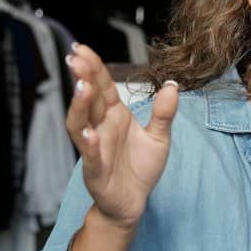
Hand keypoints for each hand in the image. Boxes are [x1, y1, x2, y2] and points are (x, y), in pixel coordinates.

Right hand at [64, 44, 178, 230]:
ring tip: (82, 87)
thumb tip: (173, 86)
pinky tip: (88, 133)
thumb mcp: (159, 138)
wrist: (134, 202)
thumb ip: (164, 113)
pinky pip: (90, 156)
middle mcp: (101, 128)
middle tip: (77, 58)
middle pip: (89, 99)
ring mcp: (95, 148)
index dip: (94, 68)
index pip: (102, 87)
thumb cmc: (140, 168)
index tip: (83, 48)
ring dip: (80, 106)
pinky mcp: (96, 170)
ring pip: (81, 124)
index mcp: (114, 116)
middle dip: (83, 78)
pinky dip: (88, 144)